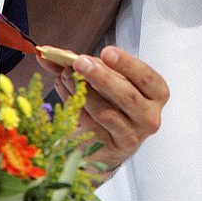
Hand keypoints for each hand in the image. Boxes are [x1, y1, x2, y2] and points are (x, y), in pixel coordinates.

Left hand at [52, 47, 168, 177]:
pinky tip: (66, 93)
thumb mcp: (105, 78)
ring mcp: (134, 135)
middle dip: (101, 76)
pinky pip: (93, 127)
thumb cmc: (112, 101)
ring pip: (106, 112)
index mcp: (156, 92)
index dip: (127, 64)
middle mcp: (150, 115)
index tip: (105, 52)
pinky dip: (77, 109)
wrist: (109, 141)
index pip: (146, 77)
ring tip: (65, 76)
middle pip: (127, 95)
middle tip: (79, 63)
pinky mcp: (114, 148)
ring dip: (82, 92)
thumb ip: (80, 63)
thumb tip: (45, 52)